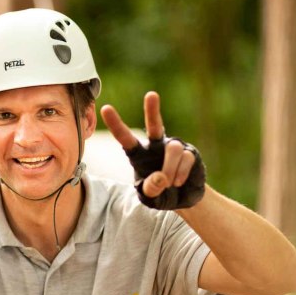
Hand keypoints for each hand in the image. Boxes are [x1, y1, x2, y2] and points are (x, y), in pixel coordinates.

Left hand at [100, 92, 204, 209]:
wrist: (184, 199)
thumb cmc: (161, 195)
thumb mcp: (150, 197)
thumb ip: (150, 189)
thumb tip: (160, 177)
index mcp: (138, 154)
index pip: (125, 137)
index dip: (116, 124)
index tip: (105, 108)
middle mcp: (156, 146)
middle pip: (154, 125)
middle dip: (153, 110)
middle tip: (151, 95)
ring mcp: (174, 147)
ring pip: (172, 150)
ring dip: (169, 169)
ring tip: (169, 183)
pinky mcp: (190, 152)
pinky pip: (185, 158)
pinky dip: (181, 173)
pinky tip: (179, 182)